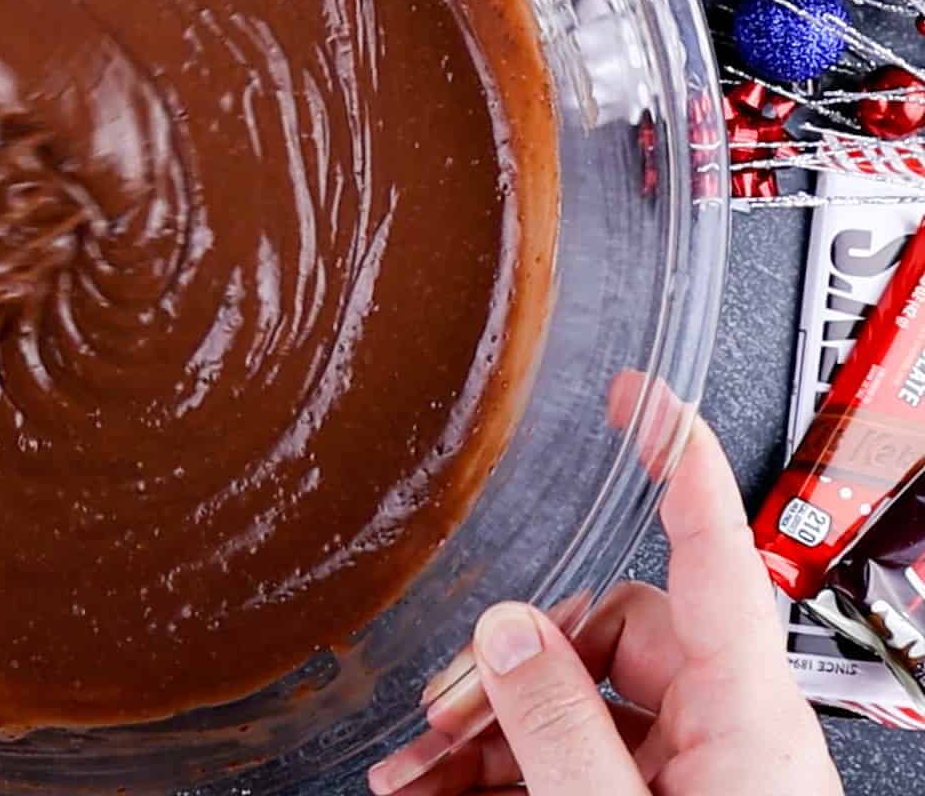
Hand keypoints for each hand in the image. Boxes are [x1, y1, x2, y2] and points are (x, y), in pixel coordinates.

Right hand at [368, 420, 842, 795]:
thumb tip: (505, 630)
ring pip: (560, 702)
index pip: (710, 550)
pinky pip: (549, 758)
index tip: (639, 394)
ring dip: (475, 730)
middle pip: (598, 634)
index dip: (678, 457)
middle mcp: (713, 728)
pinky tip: (429, 790)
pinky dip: (485, 769)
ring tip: (409, 777)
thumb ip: (561, 729)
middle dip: (502, 666)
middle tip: (439, 720)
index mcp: (741, 713)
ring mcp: (674, 771)